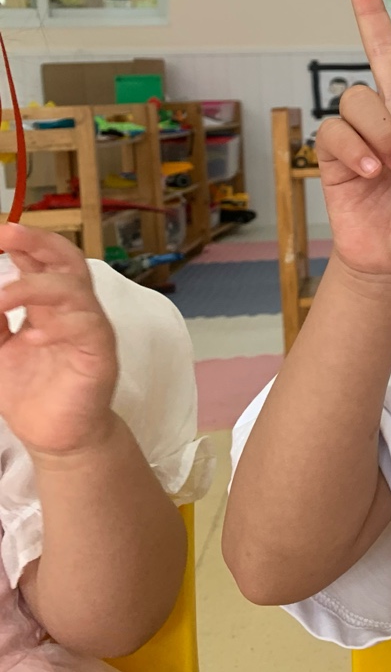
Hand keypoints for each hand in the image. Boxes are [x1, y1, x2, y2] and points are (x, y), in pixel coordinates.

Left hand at [0, 226, 118, 458]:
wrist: (56, 437)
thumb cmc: (28, 391)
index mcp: (48, 304)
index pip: (41, 260)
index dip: (22, 242)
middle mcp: (72, 309)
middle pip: (67, 260)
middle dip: (38, 243)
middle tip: (6, 234)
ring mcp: (90, 328)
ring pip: (74, 289)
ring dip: (33, 286)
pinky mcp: (100, 354)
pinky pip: (87, 327)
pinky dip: (59, 326)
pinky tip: (33, 336)